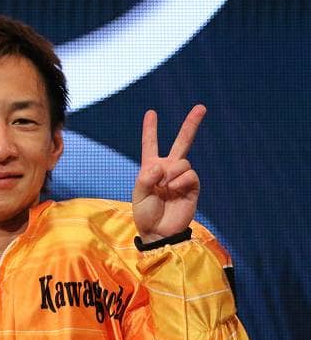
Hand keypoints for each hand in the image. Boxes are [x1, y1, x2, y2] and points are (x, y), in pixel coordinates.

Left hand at [132, 105, 204, 243]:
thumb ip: (145, 178)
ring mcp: (181, 178)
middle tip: (201, 107)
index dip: (150, 129)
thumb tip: (162, 165)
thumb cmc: (145, 214)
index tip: (151, 113)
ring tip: (165, 188)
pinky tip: (174, 189)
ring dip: (173, 173)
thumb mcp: (138, 195)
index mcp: (150, 168)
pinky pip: (191, 174)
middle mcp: (167, 169)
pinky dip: (181, 180)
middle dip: (191, 124)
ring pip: (183, 162)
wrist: (159, 232)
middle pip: (182, 142)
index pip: (150, 144)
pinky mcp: (192, 188)